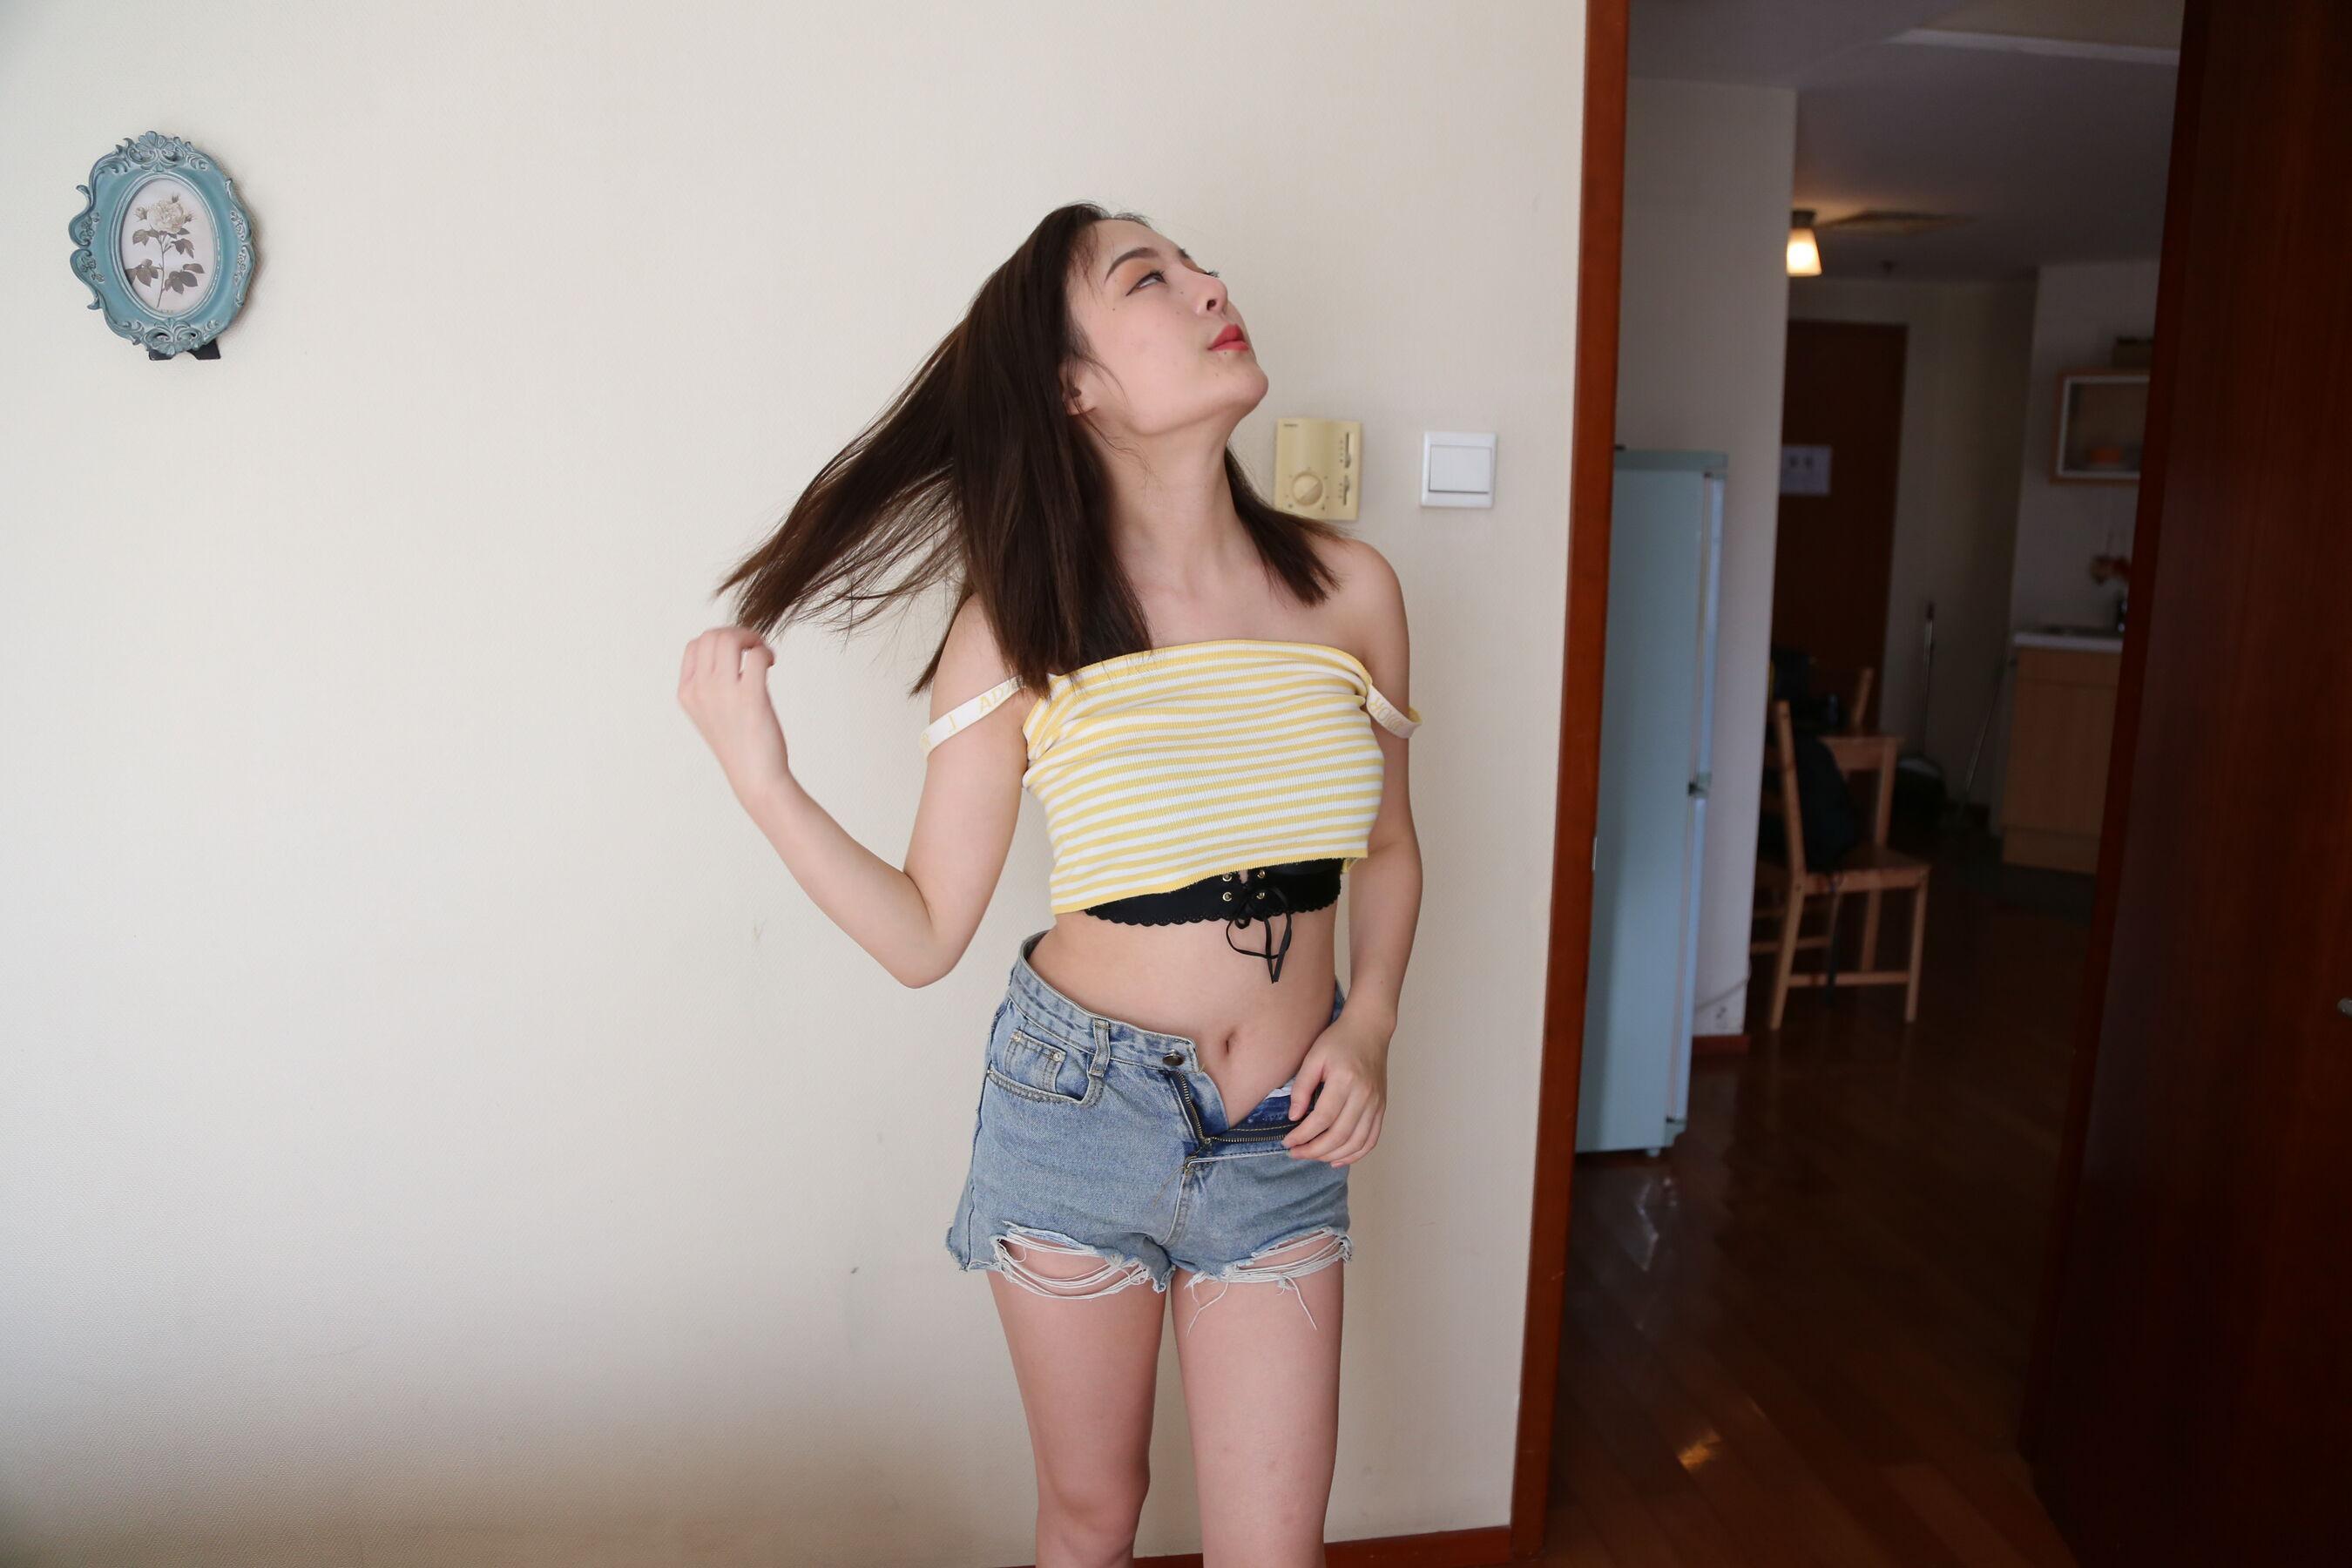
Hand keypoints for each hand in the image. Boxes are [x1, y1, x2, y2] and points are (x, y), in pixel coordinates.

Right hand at [677, 627, 789, 802]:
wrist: (755, 778)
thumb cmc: (740, 745)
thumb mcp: (711, 712)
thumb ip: (712, 682)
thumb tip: (732, 646)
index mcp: (687, 693)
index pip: (695, 646)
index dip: (719, 639)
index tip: (738, 652)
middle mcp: (700, 690)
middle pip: (712, 636)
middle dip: (737, 633)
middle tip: (754, 648)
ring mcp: (723, 693)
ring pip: (730, 638)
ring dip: (751, 638)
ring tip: (762, 653)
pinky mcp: (750, 697)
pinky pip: (756, 656)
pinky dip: (766, 652)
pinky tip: (771, 664)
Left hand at [1280, 1011, 1390, 1166]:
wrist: (1369, 1030)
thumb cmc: (1338, 1041)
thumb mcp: (1313, 1057)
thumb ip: (1301, 1087)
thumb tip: (1293, 1117)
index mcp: (1345, 1080)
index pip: (1322, 1118)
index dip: (1303, 1135)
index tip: (1287, 1142)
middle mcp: (1364, 1095)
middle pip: (1339, 1135)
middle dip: (1314, 1150)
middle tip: (1295, 1153)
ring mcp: (1376, 1104)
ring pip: (1356, 1143)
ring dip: (1332, 1156)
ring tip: (1312, 1156)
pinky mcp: (1381, 1108)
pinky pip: (1371, 1139)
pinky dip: (1355, 1154)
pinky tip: (1337, 1159)